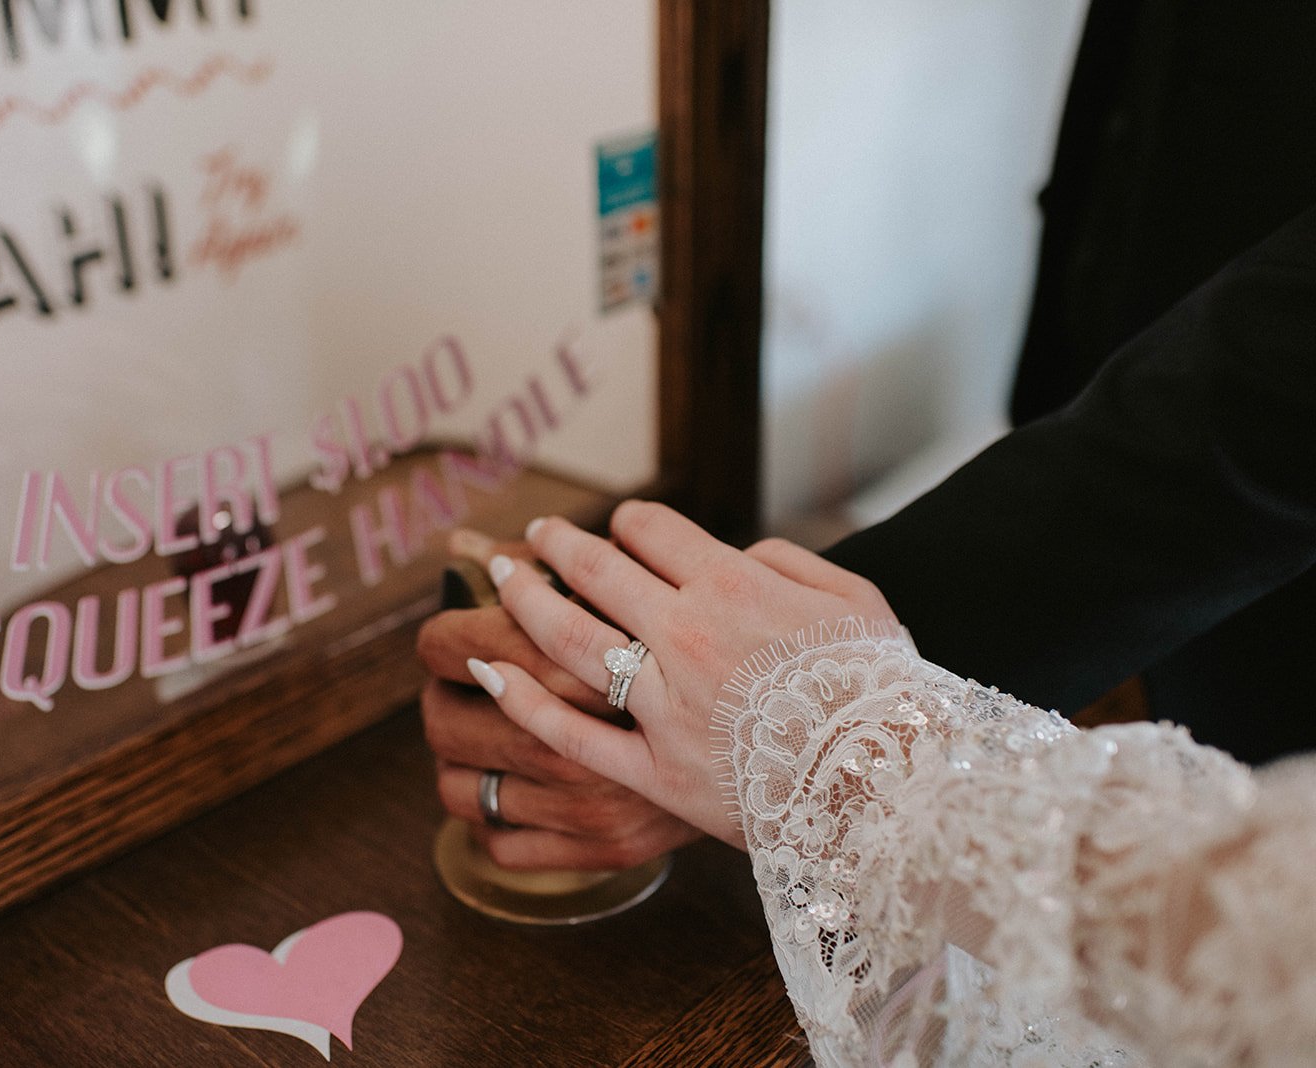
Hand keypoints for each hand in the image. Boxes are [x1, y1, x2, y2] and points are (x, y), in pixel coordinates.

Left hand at [467, 501, 896, 846]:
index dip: (627, 521)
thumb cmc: (881, 691)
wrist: (892, 789)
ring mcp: (663, 706)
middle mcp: (686, 637)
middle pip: (598, 572)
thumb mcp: (855, 601)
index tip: (617, 526)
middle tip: (536, 536)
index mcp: (734, 588)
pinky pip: (571, 732)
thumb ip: (788, 562)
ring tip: (502, 577)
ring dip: (525, 600)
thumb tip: (739, 552)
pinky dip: (523, 700)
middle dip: (558, 545)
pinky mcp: (653, 772)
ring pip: (569, 640)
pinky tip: (490, 672)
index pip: (652, 531)